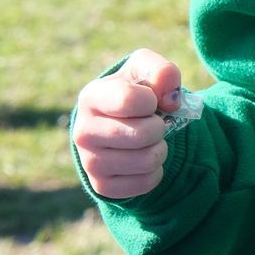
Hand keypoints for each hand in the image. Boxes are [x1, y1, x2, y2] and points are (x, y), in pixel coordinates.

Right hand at [73, 49, 182, 199]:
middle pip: (141, 135)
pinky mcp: (101, 185)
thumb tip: (171, 100)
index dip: (152, 100)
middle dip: (160, 127)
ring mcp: (89, 162)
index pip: (129, 100)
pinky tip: (145, 158)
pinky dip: (156, 171)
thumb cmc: (135, 90)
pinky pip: (145, 183)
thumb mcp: (146, 69)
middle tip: (155, 123)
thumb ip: (162, 71)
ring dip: (160, 149)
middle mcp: (83, 132)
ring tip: (151, 140)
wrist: (118, 122)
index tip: (151, 100)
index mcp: (91, 97)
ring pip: (146, 161)